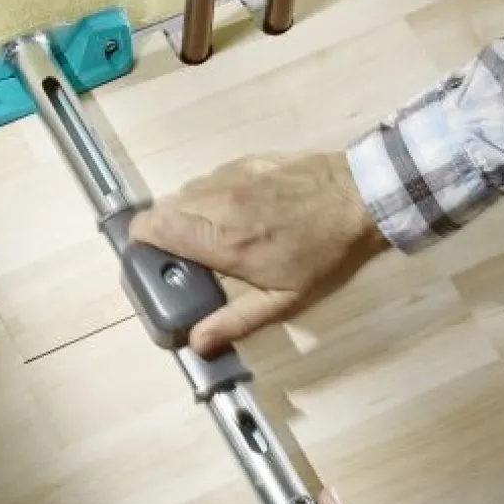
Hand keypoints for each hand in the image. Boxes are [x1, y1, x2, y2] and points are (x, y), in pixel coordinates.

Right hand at [129, 152, 386, 354]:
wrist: (362, 199)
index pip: (151, 228)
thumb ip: (234, 320)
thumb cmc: (324, 254)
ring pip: (184, 192)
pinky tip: (240, 211)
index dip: (142, 245)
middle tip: (185, 255)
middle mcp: (217, 202)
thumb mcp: (284, 299)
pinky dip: (211, 196)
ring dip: (188, 214)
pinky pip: (210, 178)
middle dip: (163, 232)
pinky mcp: (245, 160)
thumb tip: (196, 343)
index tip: (155, 262)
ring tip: (215, 234)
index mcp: (221, 239)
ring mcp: (230, 176)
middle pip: (160, 209)